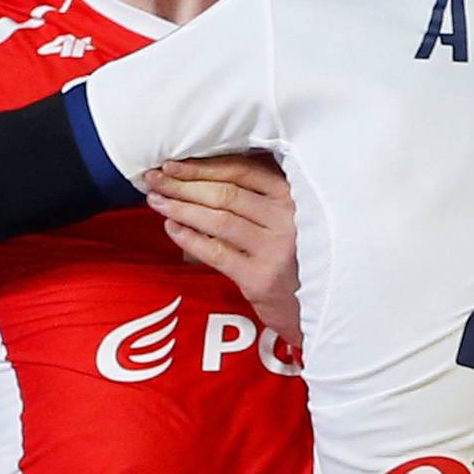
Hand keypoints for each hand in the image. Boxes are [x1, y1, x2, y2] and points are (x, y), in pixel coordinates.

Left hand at [144, 154, 300, 347]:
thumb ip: (261, 196)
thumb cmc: (298, 256)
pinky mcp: (261, 278)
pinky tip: (172, 228)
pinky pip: (216, 252)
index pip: (241, 171)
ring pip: (218, 219)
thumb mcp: (291, 218)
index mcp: (294, 195)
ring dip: (181, 207)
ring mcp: (275, 249)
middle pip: (225, 193)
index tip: (172, 163)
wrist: (319, 309)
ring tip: (156, 201)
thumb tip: (200, 174)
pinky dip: (189, 238)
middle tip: (154, 179)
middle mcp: (289, 218)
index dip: (202, 166)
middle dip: (183, 184)